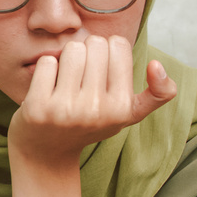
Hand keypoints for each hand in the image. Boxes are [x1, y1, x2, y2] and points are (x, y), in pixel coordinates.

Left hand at [8, 35, 176, 169]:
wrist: (47, 152)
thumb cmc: (90, 124)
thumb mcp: (128, 114)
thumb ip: (158, 94)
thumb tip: (157, 64)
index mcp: (122, 108)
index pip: (118, 44)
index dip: (108, 51)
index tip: (102, 72)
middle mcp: (97, 110)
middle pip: (94, 43)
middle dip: (87, 52)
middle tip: (81, 78)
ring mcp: (66, 109)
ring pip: (71, 49)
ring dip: (67, 59)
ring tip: (66, 81)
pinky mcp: (39, 107)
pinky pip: (47, 61)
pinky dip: (46, 68)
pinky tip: (48, 87)